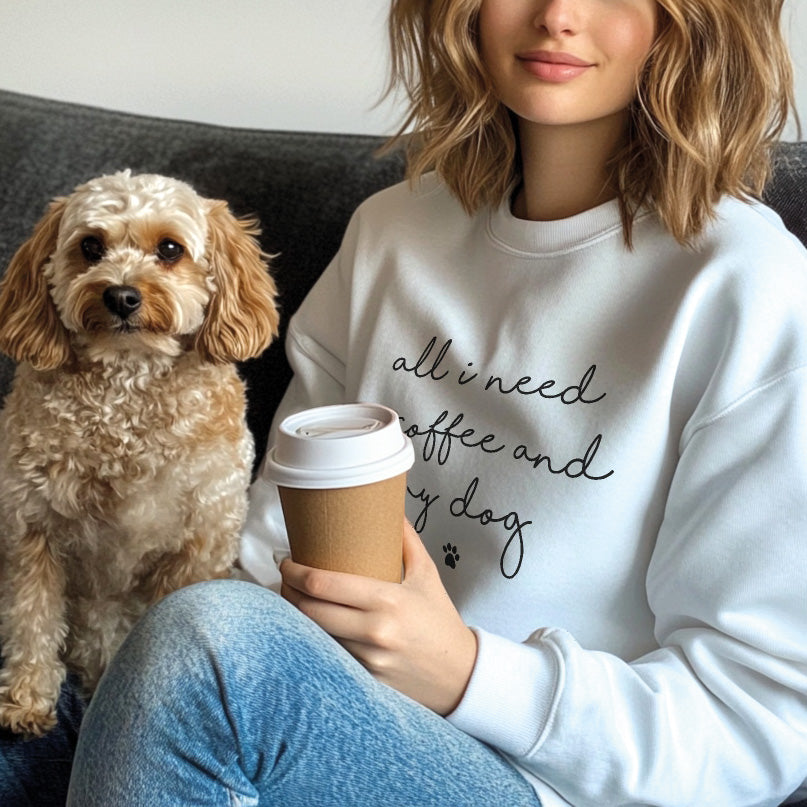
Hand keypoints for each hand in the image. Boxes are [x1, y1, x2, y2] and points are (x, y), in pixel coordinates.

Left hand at [280, 521, 476, 714]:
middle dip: (287, 592)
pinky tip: (311, 625)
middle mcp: (374, 630)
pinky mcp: (363, 679)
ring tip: (293, 597)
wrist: (460, 675)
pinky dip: (315, 638)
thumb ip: (408, 541)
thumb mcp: (428, 575)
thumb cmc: (441, 621)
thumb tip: (392, 511)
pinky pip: (328, 654)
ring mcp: (366, 659)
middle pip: (308, 610)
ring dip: (296, 615)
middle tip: (284, 578)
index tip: (286, 561)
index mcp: (387, 599)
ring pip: (313, 635)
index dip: (295, 572)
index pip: (323, 584)